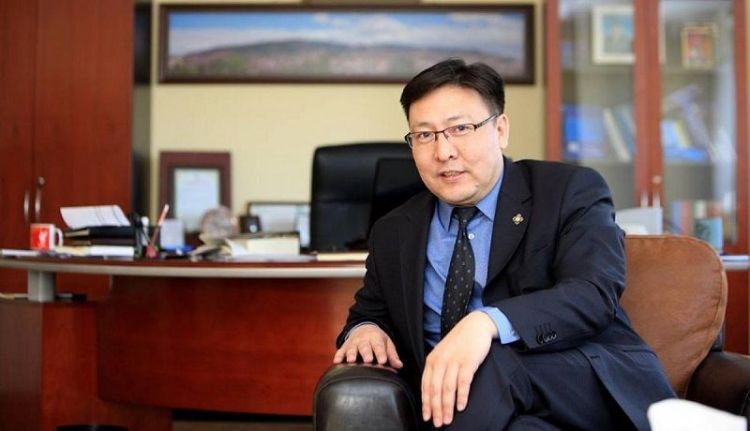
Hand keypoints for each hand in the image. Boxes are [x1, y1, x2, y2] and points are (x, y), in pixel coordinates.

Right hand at [333, 323, 402, 368]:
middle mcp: (363, 340)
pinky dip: (338, 356)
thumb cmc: (377, 340)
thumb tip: (399, 366)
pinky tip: (337, 362)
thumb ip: (392, 355)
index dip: (381, 353)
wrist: (363, 327)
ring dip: (351, 354)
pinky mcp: (345, 346)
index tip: (383, 361)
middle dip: (366, 353)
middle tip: (368, 360)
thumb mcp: (387, 344)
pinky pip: (340, 351)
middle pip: (365, 347)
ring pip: (352, 348)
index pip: (379, 346)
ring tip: (352, 360)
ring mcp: (353, 343)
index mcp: (375, 338)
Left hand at [421, 311, 496, 427]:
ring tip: (448, 420)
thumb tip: (434, 391)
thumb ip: (437, 369)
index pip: (426, 385)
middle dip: (435, 409)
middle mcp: (440, 361)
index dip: (426, 403)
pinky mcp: (468, 361)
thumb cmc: (460, 341)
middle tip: (438, 423)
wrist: (475, 325)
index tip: (427, 417)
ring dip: (447, 407)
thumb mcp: (443, 353)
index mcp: (432, 360)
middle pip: (435, 390)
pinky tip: (461, 406)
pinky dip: (462, 396)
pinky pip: (463, 382)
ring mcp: (454, 361)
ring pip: (447, 389)